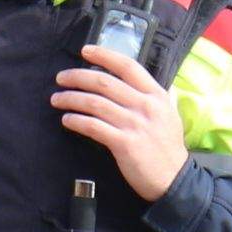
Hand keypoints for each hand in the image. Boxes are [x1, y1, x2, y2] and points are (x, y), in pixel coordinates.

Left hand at [53, 43, 183, 200]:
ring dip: (71, 99)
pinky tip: (67, 120)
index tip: (85, 51)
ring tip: (57, 99)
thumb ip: (151, 97)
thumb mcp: (168, 114)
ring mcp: (134, 124)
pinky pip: (93, 127)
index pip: (128, 66)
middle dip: (77, 77)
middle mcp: (145, 106)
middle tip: (61, 78)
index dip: (104, 56)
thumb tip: (132, 82)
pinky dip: (76, 121)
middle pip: (104, 82)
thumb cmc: (168, 148)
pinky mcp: (123, 144)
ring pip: (94, 103)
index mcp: (156, 95)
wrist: (174, 180)